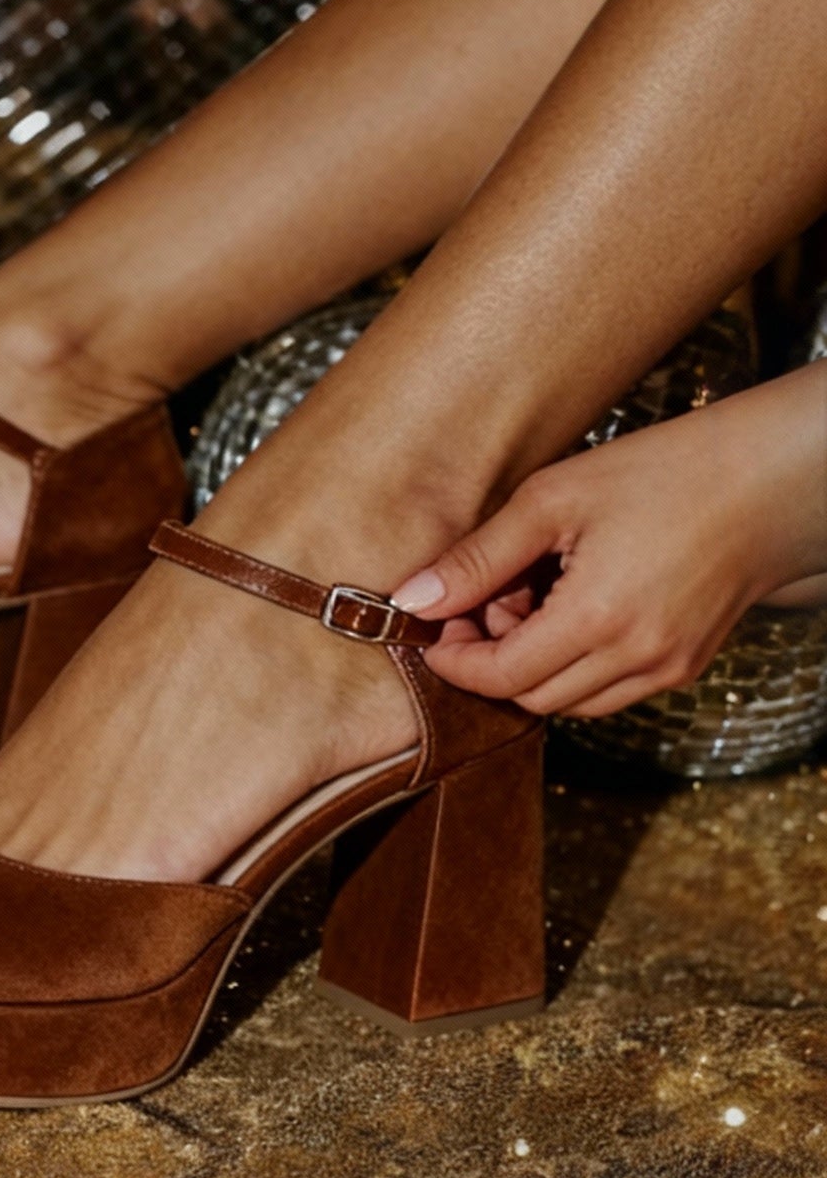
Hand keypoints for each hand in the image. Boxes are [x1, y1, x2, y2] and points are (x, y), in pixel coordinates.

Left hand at [390, 364, 826, 718]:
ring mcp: (667, 670)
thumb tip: (413, 601)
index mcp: (599, 619)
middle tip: (484, 602)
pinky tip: (573, 608)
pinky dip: (574, 666)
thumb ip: (478, 558)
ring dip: (532, 668)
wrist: (765, 481)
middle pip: (530, 698)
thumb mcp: (554, 499)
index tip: (436, 626)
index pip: (500, 679)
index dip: (455, 661)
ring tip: (532, 599)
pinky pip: (608, 692)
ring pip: (569, 703)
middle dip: (490, 661)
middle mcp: (637, 659)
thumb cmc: (662, 474)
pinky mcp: (685, 667)